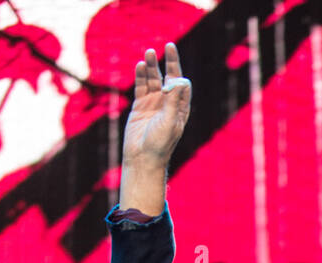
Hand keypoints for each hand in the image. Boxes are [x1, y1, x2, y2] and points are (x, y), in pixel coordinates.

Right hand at [122, 42, 191, 168]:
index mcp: (180, 109)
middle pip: (169, 78)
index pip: (182, 85)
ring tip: (148, 53)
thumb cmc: (160, 143)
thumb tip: (179, 80)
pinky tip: (140, 66)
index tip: (171, 75)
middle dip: (170, 63)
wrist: (142, 158)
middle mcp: (168, 104)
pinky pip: (141, 87)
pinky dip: (140, 76)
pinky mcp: (140, 106)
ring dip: (152, 67)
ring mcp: (153, 104)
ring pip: (153, 80)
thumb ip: (174, 101)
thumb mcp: (170, 121)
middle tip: (169, 46)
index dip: (177, 76)